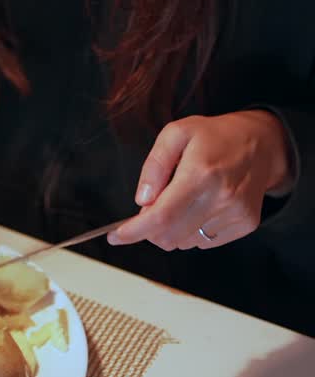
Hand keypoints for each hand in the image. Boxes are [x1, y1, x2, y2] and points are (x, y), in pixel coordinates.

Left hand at [108, 109, 291, 250]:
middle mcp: (221, 197)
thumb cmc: (214, 136)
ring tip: (181, 200)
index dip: (135, 231)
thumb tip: (142, 200)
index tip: (116, 236)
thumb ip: (154, 165)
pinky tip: (199, 207)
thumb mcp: (176, 133)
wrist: (260, 143)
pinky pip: (206, 243)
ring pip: (186, 243)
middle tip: (150, 209)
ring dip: (172, 230)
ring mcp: (235, 214)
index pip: (162, 216)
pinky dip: (192, 232)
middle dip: (150, 230)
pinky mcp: (245, 224)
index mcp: (201, 173)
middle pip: (171, 236)